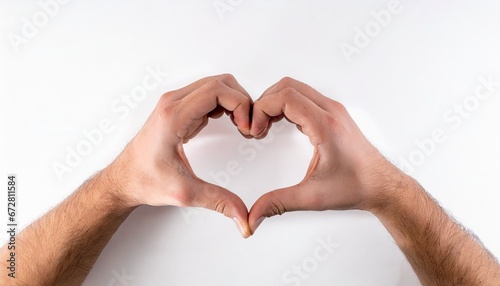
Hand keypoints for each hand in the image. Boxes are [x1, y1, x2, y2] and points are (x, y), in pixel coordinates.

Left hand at [105, 74, 252, 237]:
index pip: (217, 90)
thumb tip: (243, 215)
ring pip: (215, 85)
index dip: (240, 104)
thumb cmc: (144, 181)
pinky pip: (208, 94)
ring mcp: (174, 103)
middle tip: (247, 126)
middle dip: (241, 101)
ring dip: (234, 101)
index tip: (246, 126)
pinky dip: (224, 104)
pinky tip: (228, 123)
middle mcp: (173, 103)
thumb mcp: (185, 193)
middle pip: (220, 82)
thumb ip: (218, 201)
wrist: (123, 180)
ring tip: (240, 125)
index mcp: (174, 116)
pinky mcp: (178, 108)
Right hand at [248, 77, 399, 232]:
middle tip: (255, 126)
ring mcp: (333, 110)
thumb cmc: (357, 186)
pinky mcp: (333, 115)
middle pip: (287, 86)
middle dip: (264, 102)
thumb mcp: (313, 197)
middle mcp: (331, 111)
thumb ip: (279, 203)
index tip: (254, 129)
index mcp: (326, 125)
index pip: (286, 97)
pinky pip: (304, 97)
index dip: (262, 109)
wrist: (382, 186)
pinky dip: (286, 105)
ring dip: (275, 102)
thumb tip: (254, 215)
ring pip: (295, 88)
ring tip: (264, 126)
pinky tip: (279, 125)